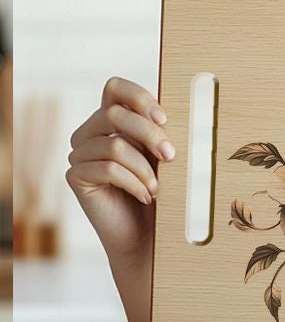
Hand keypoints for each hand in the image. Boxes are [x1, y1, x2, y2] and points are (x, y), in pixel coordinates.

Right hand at [65, 76, 174, 262]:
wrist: (146, 234)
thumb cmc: (161, 190)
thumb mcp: (163, 154)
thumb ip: (160, 130)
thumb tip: (169, 115)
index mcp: (112, 119)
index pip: (115, 88)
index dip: (138, 97)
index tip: (164, 118)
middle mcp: (90, 132)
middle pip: (113, 114)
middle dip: (150, 135)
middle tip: (171, 156)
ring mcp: (79, 154)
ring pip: (114, 145)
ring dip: (144, 168)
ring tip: (158, 187)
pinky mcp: (75, 177)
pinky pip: (107, 169)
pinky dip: (134, 183)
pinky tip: (146, 197)